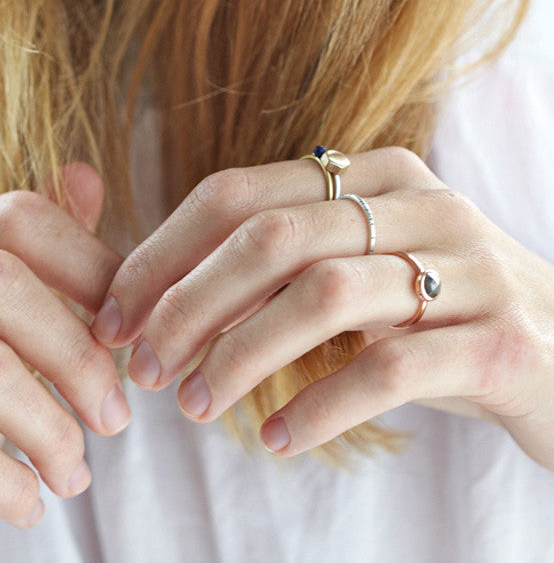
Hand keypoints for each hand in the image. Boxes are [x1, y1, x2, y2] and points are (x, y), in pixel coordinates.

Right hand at [0, 164, 129, 527]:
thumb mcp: (3, 277)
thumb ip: (48, 237)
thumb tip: (87, 175)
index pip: (24, 219)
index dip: (94, 271)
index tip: (135, 333)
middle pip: (3, 287)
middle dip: (76, 359)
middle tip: (119, 419)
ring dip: (46, 431)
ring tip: (77, 474)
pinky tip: (32, 503)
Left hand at [93, 147, 553, 469]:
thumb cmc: (435, 316)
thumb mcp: (355, 276)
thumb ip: (280, 271)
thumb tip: (166, 305)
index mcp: (371, 177)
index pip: (237, 195)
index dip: (164, 254)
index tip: (118, 315)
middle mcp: (418, 204)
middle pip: (270, 238)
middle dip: (189, 306)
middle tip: (147, 369)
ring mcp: (466, 267)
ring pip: (323, 294)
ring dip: (241, 356)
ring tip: (197, 407)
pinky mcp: (500, 339)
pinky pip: (388, 368)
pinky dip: (318, 406)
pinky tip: (277, 440)